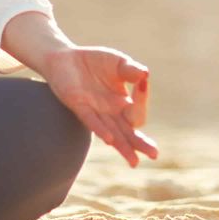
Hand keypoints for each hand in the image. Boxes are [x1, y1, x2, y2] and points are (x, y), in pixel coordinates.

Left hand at [41, 45, 157, 166]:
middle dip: (140, 143)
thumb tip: (145, 74)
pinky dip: (100, 129)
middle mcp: (110, 113)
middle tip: (153, 154)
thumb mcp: (117, 62)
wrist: (65, 58)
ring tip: (134, 161)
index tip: (143, 81)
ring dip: (123, 146)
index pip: (137, 110)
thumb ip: (130, 69)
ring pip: (112, 134)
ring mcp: (95, 112)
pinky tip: (110, 138)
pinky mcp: (78, 106)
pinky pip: (91, 121)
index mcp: (123, 104)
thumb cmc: (95, 62)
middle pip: (128, 133)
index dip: (142, 99)